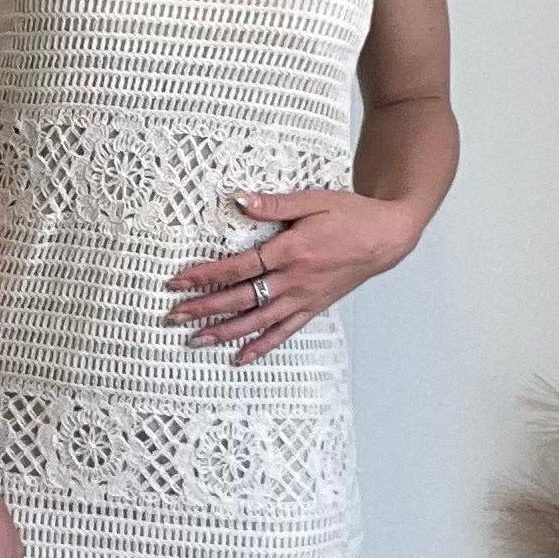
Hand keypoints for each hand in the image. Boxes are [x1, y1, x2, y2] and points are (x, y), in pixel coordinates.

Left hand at [164, 188, 420, 364]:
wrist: (385, 238)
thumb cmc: (350, 215)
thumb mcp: (313, 201)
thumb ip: (274, 205)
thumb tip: (239, 200)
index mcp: (290, 251)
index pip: (238, 267)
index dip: (205, 276)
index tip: (178, 283)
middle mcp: (293, 280)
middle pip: (240, 299)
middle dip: (203, 309)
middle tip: (173, 317)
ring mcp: (303, 299)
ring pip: (256, 322)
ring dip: (224, 333)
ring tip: (195, 341)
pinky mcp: (312, 308)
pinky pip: (282, 333)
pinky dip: (260, 347)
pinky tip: (239, 358)